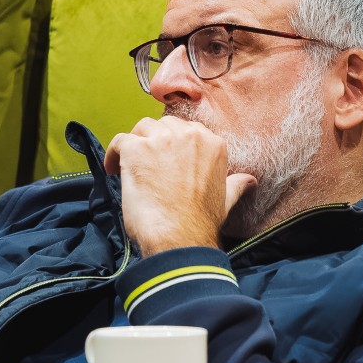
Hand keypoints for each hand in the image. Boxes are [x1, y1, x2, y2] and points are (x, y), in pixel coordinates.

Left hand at [104, 116, 256, 255]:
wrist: (179, 237)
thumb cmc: (201, 222)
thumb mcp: (226, 199)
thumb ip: (236, 184)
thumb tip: (250, 181)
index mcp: (212, 144)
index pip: (187, 130)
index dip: (173, 144)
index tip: (165, 159)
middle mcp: (189, 135)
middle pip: (164, 125)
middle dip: (154, 141)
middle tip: (147, 163)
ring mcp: (161, 140)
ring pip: (141, 129)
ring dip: (135, 144)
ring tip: (128, 165)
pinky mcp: (136, 149)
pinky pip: (119, 141)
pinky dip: (113, 153)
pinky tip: (113, 169)